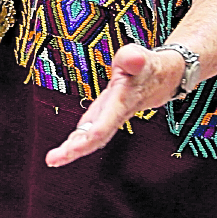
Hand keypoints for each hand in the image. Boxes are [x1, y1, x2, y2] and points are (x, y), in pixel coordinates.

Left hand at [46, 44, 183, 167]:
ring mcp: (109, 117)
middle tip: (53, 160)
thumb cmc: (149, 67)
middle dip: (75, 150)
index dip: (89, 137)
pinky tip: (64, 149)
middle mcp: (116, 114)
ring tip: (53, 159)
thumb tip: (132, 57)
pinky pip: (89, 131)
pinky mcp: (104, 115)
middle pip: (96, 138)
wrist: (163, 80)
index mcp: (122, 102)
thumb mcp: (142, 57)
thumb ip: (134, 58)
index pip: (105, 124)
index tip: (72, 147)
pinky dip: (77, 140)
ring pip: (91, 138)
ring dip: (72, 149)